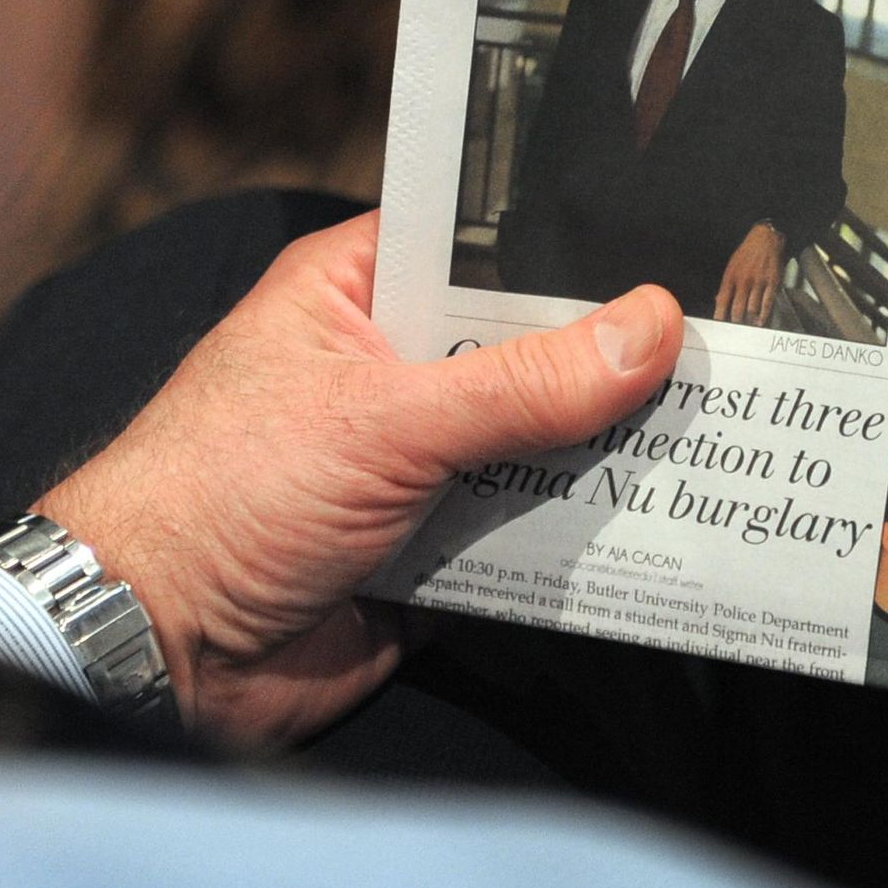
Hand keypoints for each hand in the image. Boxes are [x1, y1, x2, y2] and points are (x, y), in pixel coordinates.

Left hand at [35, 211, 680, 748]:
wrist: (158, 655)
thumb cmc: (225, 497)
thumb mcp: (384, 420)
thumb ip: (522, 382)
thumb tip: (652, 327)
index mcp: (358, 292)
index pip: (484, 240)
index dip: (570, 240)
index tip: (675, 233)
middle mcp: (393, 368)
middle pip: (528, 345)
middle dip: (612, 355)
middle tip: (729, 341)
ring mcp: (418, 463)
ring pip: (540, 441)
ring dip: (608, 447)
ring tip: (728, 427)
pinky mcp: (440, 550)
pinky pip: (532, 530)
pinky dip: (586, 532)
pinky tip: (677, 516)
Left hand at [713, 223, 783, 324]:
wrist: (765, 238)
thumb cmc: (747, 252)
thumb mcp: (732, 266)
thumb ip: (726, 285)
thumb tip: (719, 301)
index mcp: (731, 277)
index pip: (722, 301)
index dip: (720, 315)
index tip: (719, 325)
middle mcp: (744, 280)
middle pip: (737, 308)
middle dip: (735, 322)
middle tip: (735, 331)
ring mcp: (758, 282)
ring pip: (752, 308)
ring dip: (749, 321)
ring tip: (748, 329)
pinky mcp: (772, 282)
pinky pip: (767, 302)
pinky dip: (764, 314)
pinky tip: (761, 320)